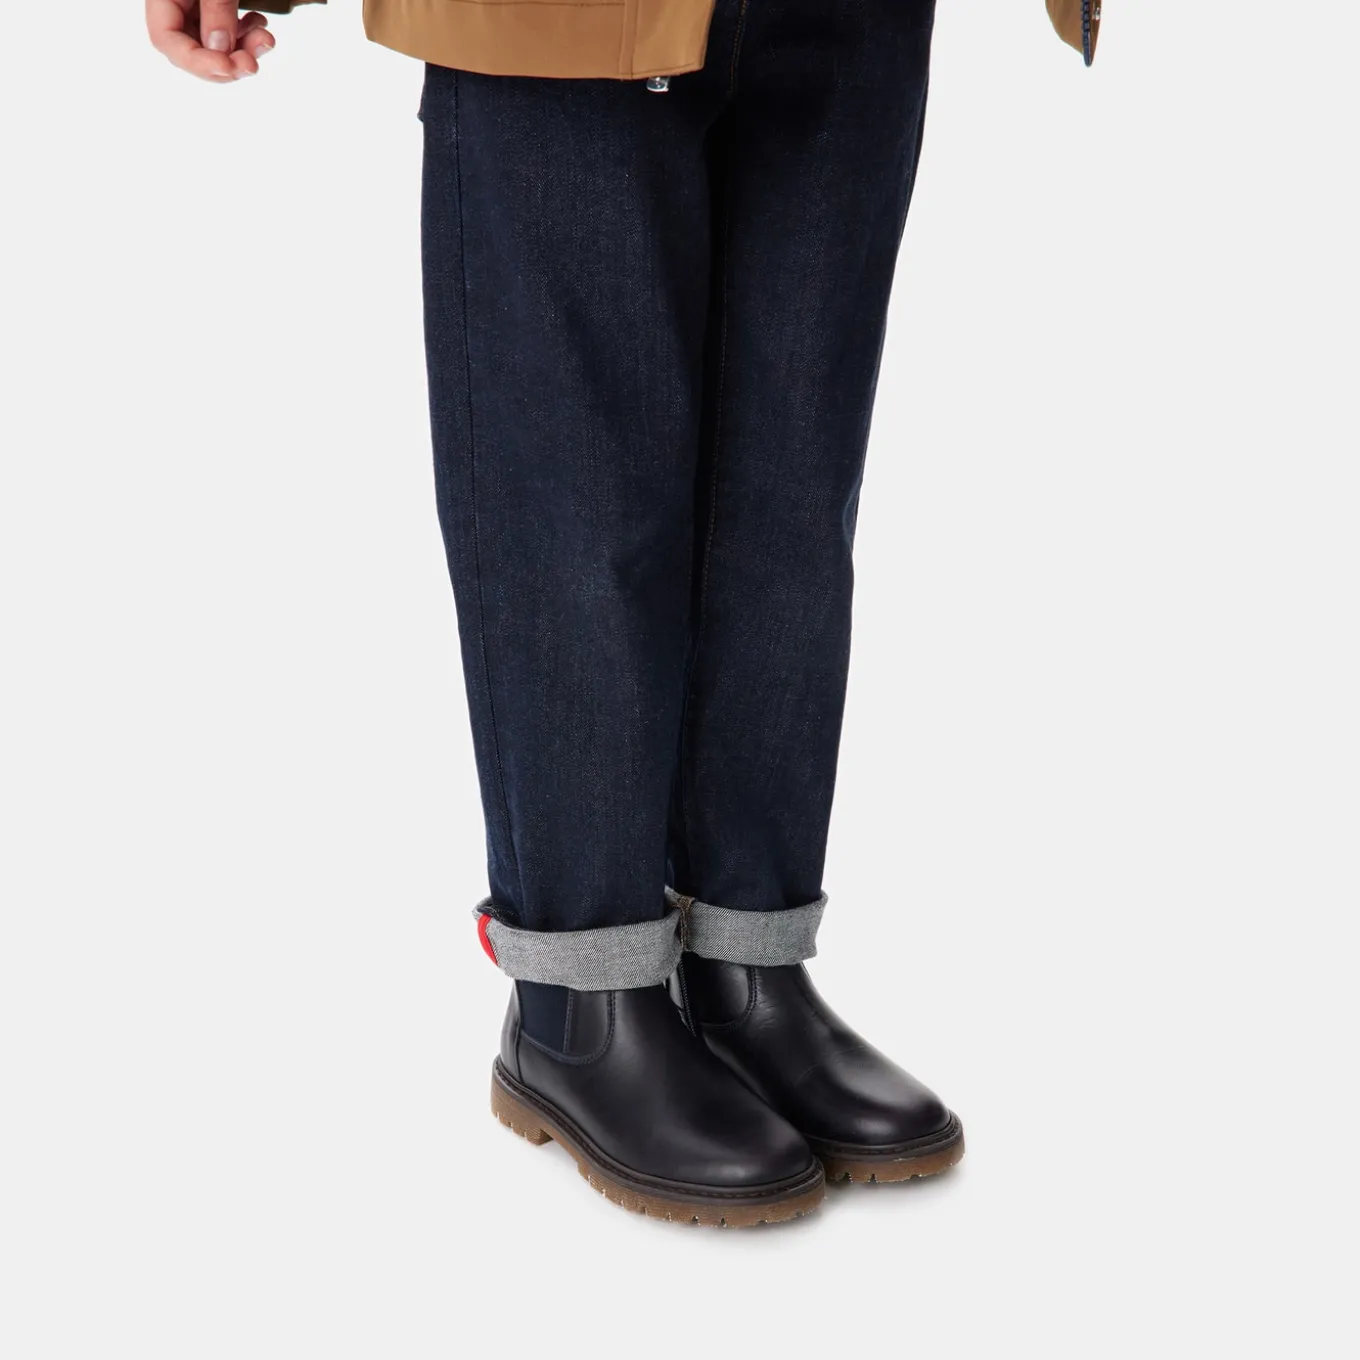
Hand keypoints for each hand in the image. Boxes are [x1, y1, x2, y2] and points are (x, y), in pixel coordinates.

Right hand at [146, 0, 275, 81]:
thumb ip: (215, 8)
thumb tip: (220, 49)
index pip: (167, 41)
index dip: (197, 62)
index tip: (228, 67)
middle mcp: (175, 4)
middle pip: (192, 49)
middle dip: (227, 62)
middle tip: (252, 64)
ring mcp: (193, 6)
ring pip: (215, 44)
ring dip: (243, 50)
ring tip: (265, 39)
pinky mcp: (214, 5)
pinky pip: (227, 30)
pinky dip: (246, 35)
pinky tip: (260, 25)